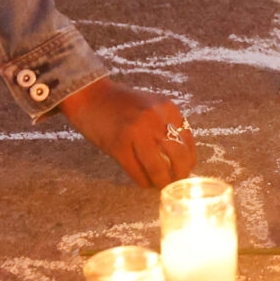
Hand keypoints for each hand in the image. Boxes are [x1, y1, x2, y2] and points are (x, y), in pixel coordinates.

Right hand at [62, 77, 196, 187]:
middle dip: (180, 175)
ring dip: (161, 182)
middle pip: (179, 156)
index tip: (185, 169)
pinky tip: (143, 183)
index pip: (188, 140)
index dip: (189, 160)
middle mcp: (155, 119)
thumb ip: (166, 124)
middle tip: (176, 183)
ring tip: (160, 185)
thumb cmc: (122, 103)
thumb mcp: (151, 106)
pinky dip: (142, 181)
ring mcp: (136, 132)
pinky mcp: (118, 145)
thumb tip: (181, 156)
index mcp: (167, 108)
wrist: (90, 95)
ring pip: (158, 168)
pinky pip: (136, 171)